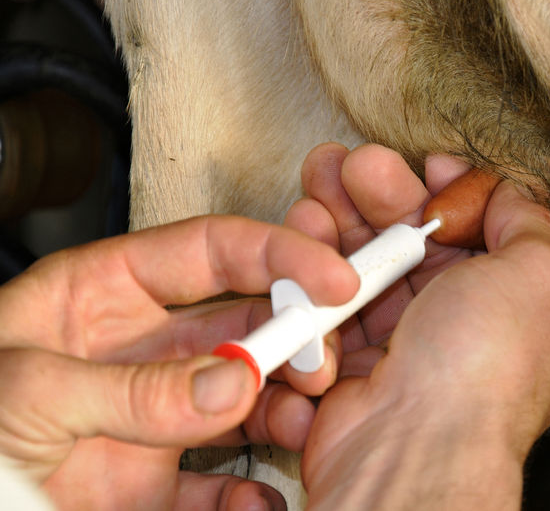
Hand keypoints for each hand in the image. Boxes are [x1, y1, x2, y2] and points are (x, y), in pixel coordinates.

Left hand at [0, 216, 358, 508]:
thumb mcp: (28, 394)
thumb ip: (134, 387)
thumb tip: (235, 382)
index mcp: (105, 294)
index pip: (211, 249)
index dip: (278, 250)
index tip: (332, 274)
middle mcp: (144, 347)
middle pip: (247, 318)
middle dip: (296, 331)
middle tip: (322, 360)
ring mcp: (159, 410)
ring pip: (251, 394)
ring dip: (286, 406)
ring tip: (300, 424)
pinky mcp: (159, 478)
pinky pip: (225, 481)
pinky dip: (252, 493)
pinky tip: (256, 499)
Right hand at [284, 143, 549, 508]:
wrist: (414, 444)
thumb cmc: (483, 367)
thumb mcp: (539, 275)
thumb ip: (531, 224)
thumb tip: (508, 193)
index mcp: (515, 306)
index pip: (480, 232)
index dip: (452, 191)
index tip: (427, 165)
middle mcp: (460, 326)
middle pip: (415, 240)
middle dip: (381, 195)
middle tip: (354, 166)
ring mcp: (405, 344)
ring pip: (367, 264)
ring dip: (340, 221)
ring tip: (320, 186)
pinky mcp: (353, 361)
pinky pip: (329, 302)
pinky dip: (314, 270)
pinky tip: (308, 239)